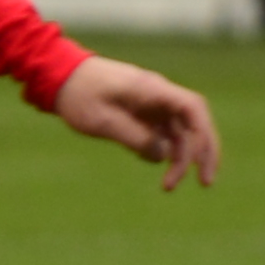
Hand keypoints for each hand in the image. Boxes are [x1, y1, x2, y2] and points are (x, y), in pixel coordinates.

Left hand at [52, 56, 220, 188]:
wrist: (59, 77)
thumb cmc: (79, 95)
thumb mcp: (102, 121)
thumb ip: (135, 138)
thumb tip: (164, 155)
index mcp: (152, 89)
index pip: (193, 108)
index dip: (204, 135)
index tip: (200, 163)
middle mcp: (158, 95)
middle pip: (195, 122)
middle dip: (203, 152)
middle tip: (205, 183)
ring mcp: (152, 104)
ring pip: (180, 132)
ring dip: (180, 158)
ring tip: (168, 186)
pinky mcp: (143, 113)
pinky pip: (164, 133)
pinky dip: (164, 151)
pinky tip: (151, 162)